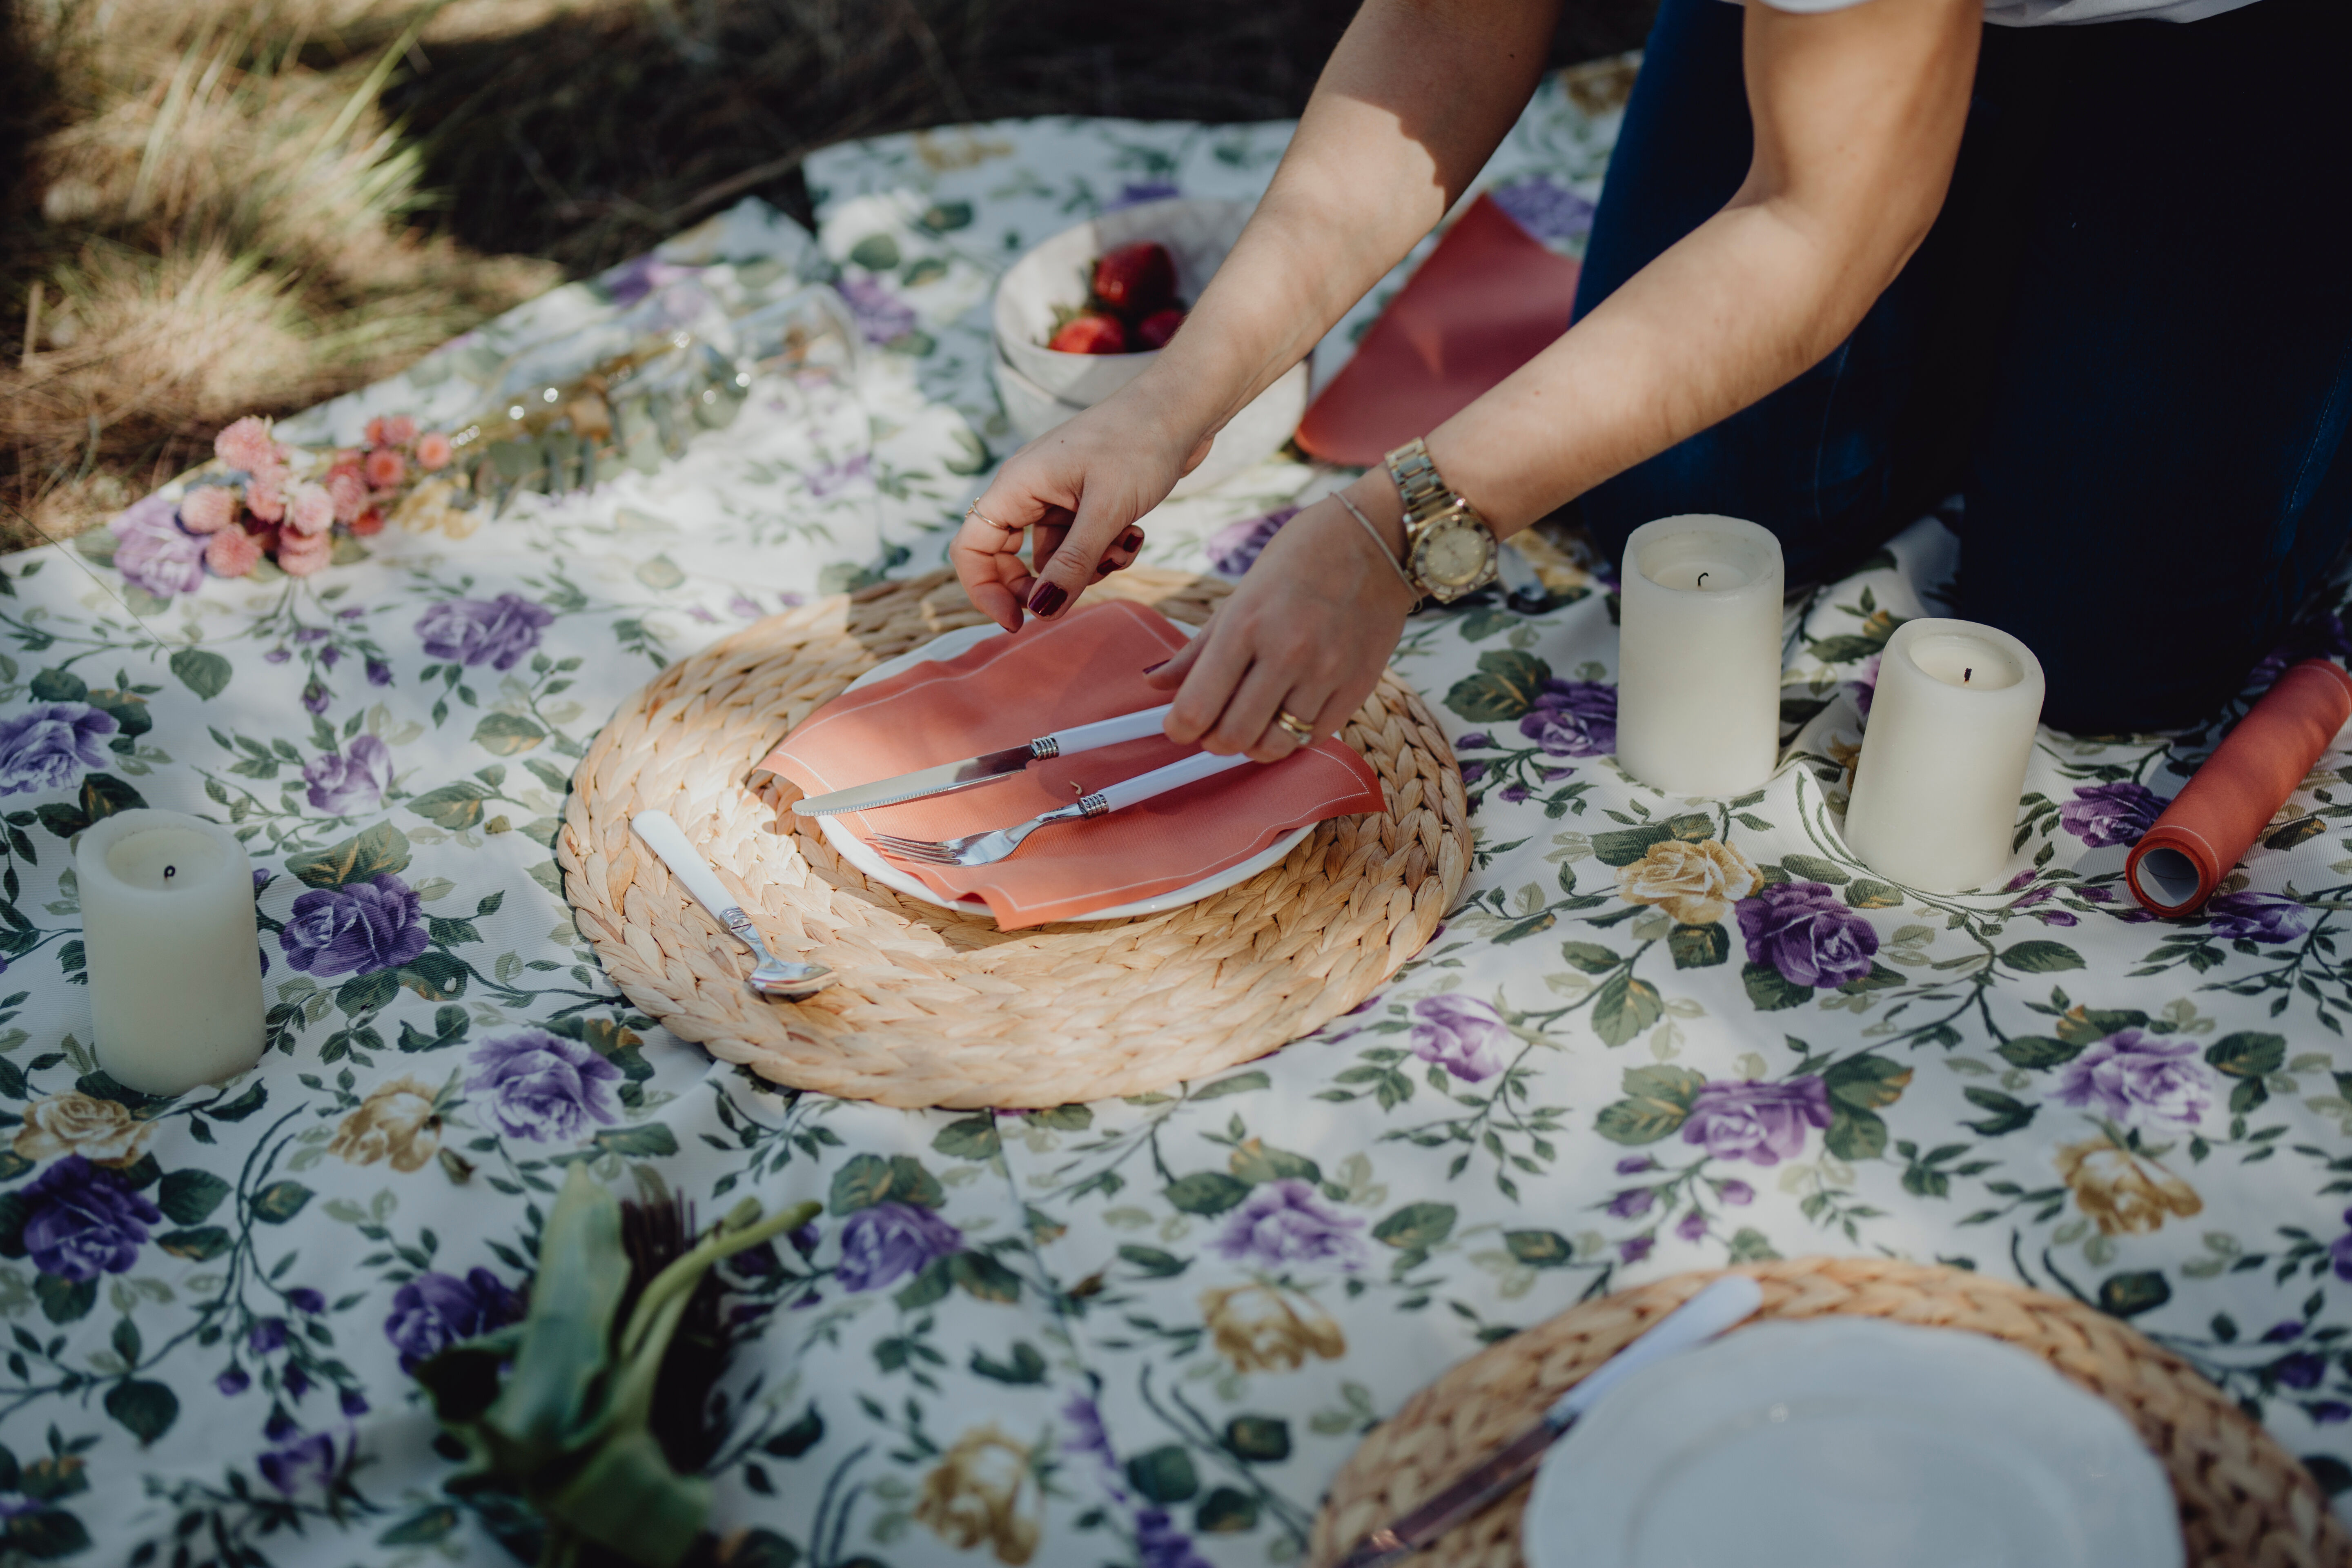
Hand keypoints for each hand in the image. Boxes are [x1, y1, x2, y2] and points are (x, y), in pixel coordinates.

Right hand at [952, 390, 1213, 630]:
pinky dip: (1107, 550)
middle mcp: (1029, 491)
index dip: (983, 590)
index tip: (1016, 622)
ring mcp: (1058, 496)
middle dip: (1042, 584)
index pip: (970, 547)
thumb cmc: (1140, 443)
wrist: (1183, 407)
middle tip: (1072, 599)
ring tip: (1126, 544)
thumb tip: (1040, 613)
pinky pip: (1083, 544)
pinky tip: (1136, 533)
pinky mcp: (1087, 501)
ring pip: (1055, 556)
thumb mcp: (1106, 511)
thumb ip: (1072, 564)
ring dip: (1090, 566)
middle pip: (1007, 558)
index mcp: (1017, 485)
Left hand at [1147, 485, 1418, 762]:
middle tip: (1214, 727)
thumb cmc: (1301, 559)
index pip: (1198, 706)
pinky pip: (1314, 738)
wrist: (1376, 541)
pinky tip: (1287, 712)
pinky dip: (1293, 736)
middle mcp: (1286, 652)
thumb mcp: (1240, 595)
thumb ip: (1198, 648)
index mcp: (1246, 624)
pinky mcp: (1357, 686)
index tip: (1179, 726)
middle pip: (1233, 736)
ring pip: (1275, 745)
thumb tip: (1156, 684)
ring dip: (1254, 744)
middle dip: (1214, 741)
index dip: (1180, 728)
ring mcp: (1326, 673)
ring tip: (1252, 722)